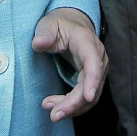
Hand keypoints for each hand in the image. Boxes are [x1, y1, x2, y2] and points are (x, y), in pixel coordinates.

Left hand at [35, 7, 107, 121]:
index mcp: (87, 41)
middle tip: (54, 114)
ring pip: (91, 95)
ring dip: (73, 107)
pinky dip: (74, 105)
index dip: (92, 80)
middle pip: (91, 85)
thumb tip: (38, 44)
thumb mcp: (48, 24)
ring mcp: (98, 69)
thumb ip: (44, 34)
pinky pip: (87, 96)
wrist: (73, 23)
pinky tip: (58, 106)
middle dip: (74, 103)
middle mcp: (97, 56)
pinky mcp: (93, 78)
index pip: (93, 62)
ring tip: (52, 112)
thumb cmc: (59, 24)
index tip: (87, 96)